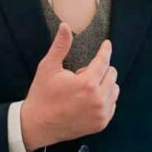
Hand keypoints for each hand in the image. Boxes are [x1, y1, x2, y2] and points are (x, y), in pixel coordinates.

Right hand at [20, 25, 118, 151]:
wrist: (37, 126)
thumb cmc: (42, 94)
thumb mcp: (48, 67)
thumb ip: (60, 46)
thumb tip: (65, 26)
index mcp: (87, 83)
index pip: (103, 61)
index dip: (105, 50)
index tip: (106, 44)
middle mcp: (98, 99)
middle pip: (112, 74)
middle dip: (100, 69)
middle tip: (80, 75)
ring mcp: (101, 114)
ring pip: (114, 89)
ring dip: (104, 84)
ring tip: (84, 88)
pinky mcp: (101, 124)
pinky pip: (112, 104)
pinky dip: (105, 98)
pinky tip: (89, 99)